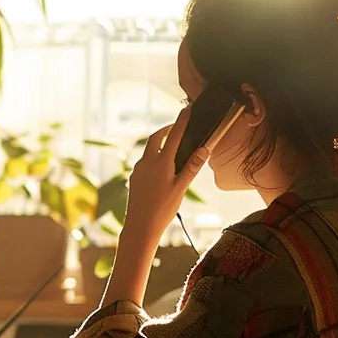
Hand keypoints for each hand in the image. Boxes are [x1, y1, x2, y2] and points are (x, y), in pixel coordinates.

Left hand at [123, 109, 209, 240]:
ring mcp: (138, 170)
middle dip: (167, 130)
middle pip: (156, 138)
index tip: (186, 109)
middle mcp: (146, 163)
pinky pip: (145, 162)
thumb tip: (203, 149)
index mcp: (160, 163)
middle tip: (177, 127)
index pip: (174, 136)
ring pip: (149, 150)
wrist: (139, 227)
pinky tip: (162, 168)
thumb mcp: (181, 188)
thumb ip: (192, 167)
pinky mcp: (134, 178)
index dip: (181, 121)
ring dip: (160, 144)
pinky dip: (154, 157)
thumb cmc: (162, 210)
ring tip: (172, 148)